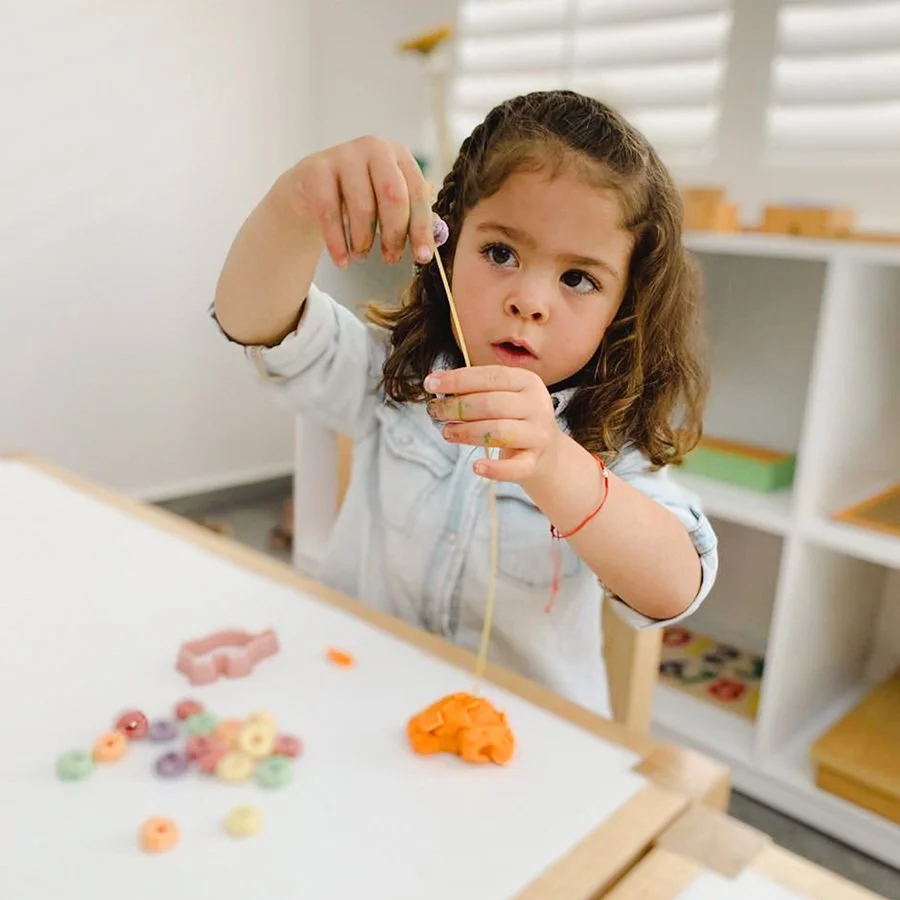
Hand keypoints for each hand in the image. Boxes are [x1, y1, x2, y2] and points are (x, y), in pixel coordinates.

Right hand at [279, 135, 435, 267]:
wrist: (311, 189)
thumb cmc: (358, 198)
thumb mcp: (387, 203)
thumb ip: (410, 219)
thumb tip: (427, 250)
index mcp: (399, 156)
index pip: (418, 192)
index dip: (422, 228)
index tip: (422, 258)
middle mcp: (374, 149)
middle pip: (393, 196)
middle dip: (394, 234)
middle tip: (391, 259)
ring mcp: (344, 156)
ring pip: (363, 207)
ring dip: (364, 241)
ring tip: (361, 256)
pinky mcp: (316, 171)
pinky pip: (330, 214)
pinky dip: (338, 244)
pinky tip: (342, 260)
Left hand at [424, 366, 562, 483]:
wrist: (547, 453)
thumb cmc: (514, 420)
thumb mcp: (503, 397)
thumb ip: (477, 390)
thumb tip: (439, 385)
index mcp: (528, 382)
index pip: (490, 376)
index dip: (457, 379)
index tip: (430, 384)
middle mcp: (537, 406)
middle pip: (491, 404)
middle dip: (457, 407)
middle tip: (434, 411)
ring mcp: (538, 435)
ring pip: (498, 431)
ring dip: (466, 432)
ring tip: (447, 432)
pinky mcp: (535, 463)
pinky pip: (514, 468)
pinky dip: (494, 469)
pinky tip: (476, 467)